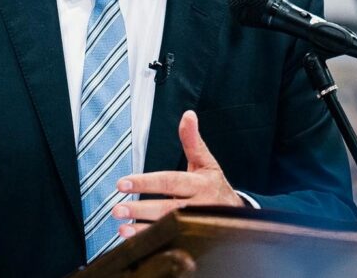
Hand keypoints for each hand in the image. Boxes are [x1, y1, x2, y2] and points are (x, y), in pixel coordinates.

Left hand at [112, 110, 242, 237]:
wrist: (238, 215)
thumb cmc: (214, 185)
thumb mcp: (206, 162)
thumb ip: (192, 141)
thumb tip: (188, 115)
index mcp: (201, 184)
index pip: (171, 181)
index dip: (147, 182)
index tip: (123, 183)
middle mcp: (200, 206)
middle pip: (169, 209)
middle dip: (141, 209)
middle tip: (117, 209)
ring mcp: (196, 225)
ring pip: (169, 228)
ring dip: (143, 230)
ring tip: (122, 227)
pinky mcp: (193, 239)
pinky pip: (171, 241)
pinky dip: (151, 241)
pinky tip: (133, 239)